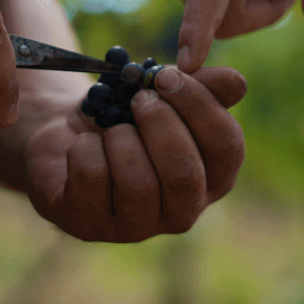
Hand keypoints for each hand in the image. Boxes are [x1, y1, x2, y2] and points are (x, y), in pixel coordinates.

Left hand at [24, 67, 247, 241]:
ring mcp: (136, 226)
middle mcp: (182, 211)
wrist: (67, 133)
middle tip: (139, 98)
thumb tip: (235, 83)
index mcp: (212, 179)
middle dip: (160, 124)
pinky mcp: (91, 225)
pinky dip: (85, 146)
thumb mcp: (165, 94)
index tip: (166, 76)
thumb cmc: (126, 115)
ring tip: (111, 128)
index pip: (227, 149)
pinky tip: (85, 146)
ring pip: (138, 183)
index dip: (199, 106)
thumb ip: (204, 86)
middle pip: (184, 173)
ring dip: (120, 138)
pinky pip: (92, 177)